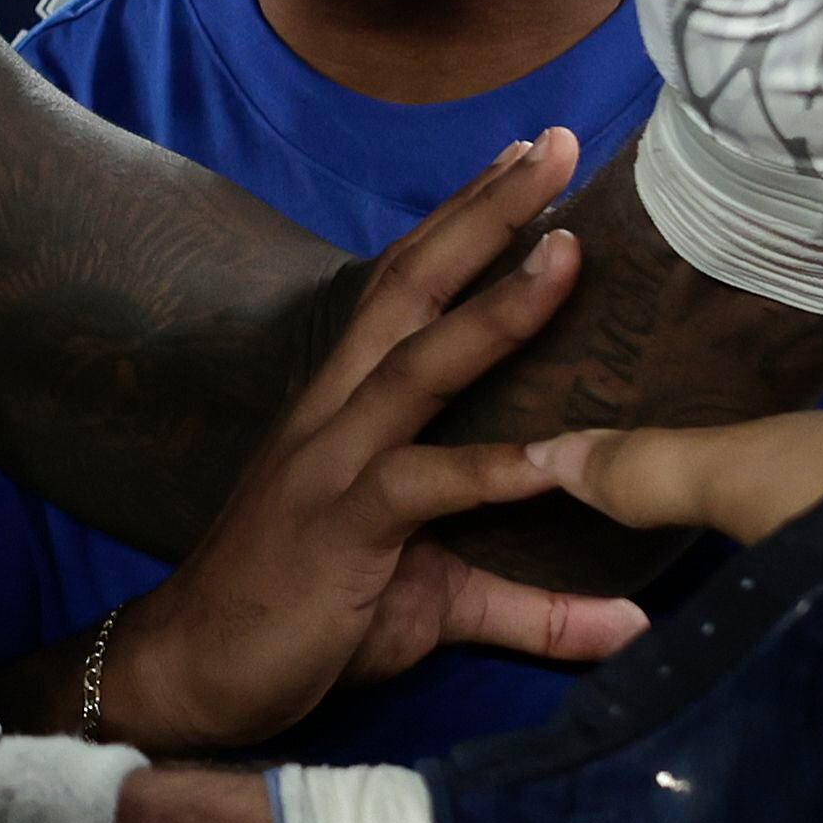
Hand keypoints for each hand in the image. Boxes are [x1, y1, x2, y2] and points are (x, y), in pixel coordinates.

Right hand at [95, 129, 645, 751]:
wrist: (189, 677)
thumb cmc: (302, 623)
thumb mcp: (433, 606)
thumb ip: (531, 605)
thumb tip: (632, 626)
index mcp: (348, 407)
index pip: (407, 286)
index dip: (464, 219)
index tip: (528, 156)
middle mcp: (337, 415)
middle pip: (413, 288)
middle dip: (486, 214)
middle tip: (559, 145)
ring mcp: (333, 466)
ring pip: (419, 365)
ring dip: (497, 306)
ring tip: (567, 249)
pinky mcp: (337, 532)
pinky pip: (420, 486)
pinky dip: (489, 470)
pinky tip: (554, 458)